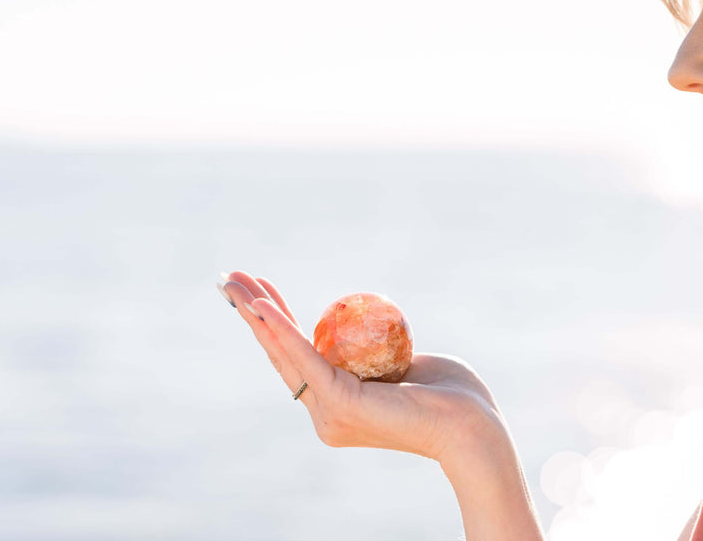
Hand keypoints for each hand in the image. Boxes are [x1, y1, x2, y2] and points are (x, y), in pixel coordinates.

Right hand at [218, 271, 506, 463]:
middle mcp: (325, 415)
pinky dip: (283, 330)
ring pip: (285, 353)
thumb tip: (368, 325)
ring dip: (257, 313)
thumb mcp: (404, 363)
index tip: (261, 289)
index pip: (298, 358)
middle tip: (229, 279)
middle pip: (280, 354)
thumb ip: (378, 351)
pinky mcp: (341, 404)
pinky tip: (263, 307)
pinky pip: (307, 359)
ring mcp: (330, 413)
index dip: (275, 323)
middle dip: (252, 312)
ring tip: (235, 283)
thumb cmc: (451, 394)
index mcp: (337, 406)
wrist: (473, 424)